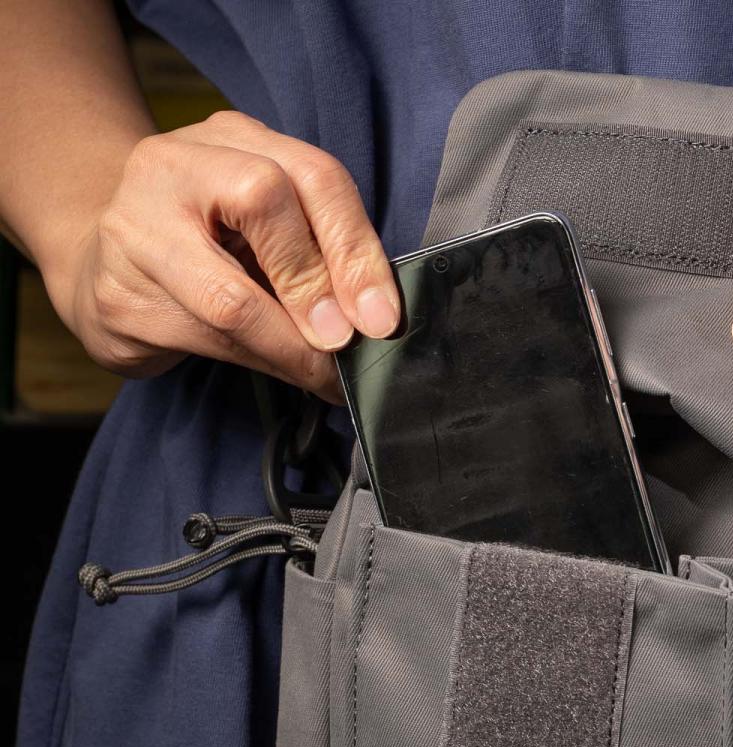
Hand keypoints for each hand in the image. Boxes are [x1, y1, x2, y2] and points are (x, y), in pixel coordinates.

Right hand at [46, 110, 400, 402]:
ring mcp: (135, 226)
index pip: (314, 175)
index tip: (382, 316)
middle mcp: (176, 165)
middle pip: (265, 201)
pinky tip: (286, 373)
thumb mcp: (268, 230)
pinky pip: (205, 336)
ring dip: (293, 346)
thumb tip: (376, 319)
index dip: (356, 249)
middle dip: (319, 284)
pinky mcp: (118, 294)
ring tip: (324, 373)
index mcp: (233, 139)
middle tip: (347, 341)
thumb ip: (318, 254)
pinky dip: (261, 362)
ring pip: (231, 293)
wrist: (103, 267)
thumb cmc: (207, 248)